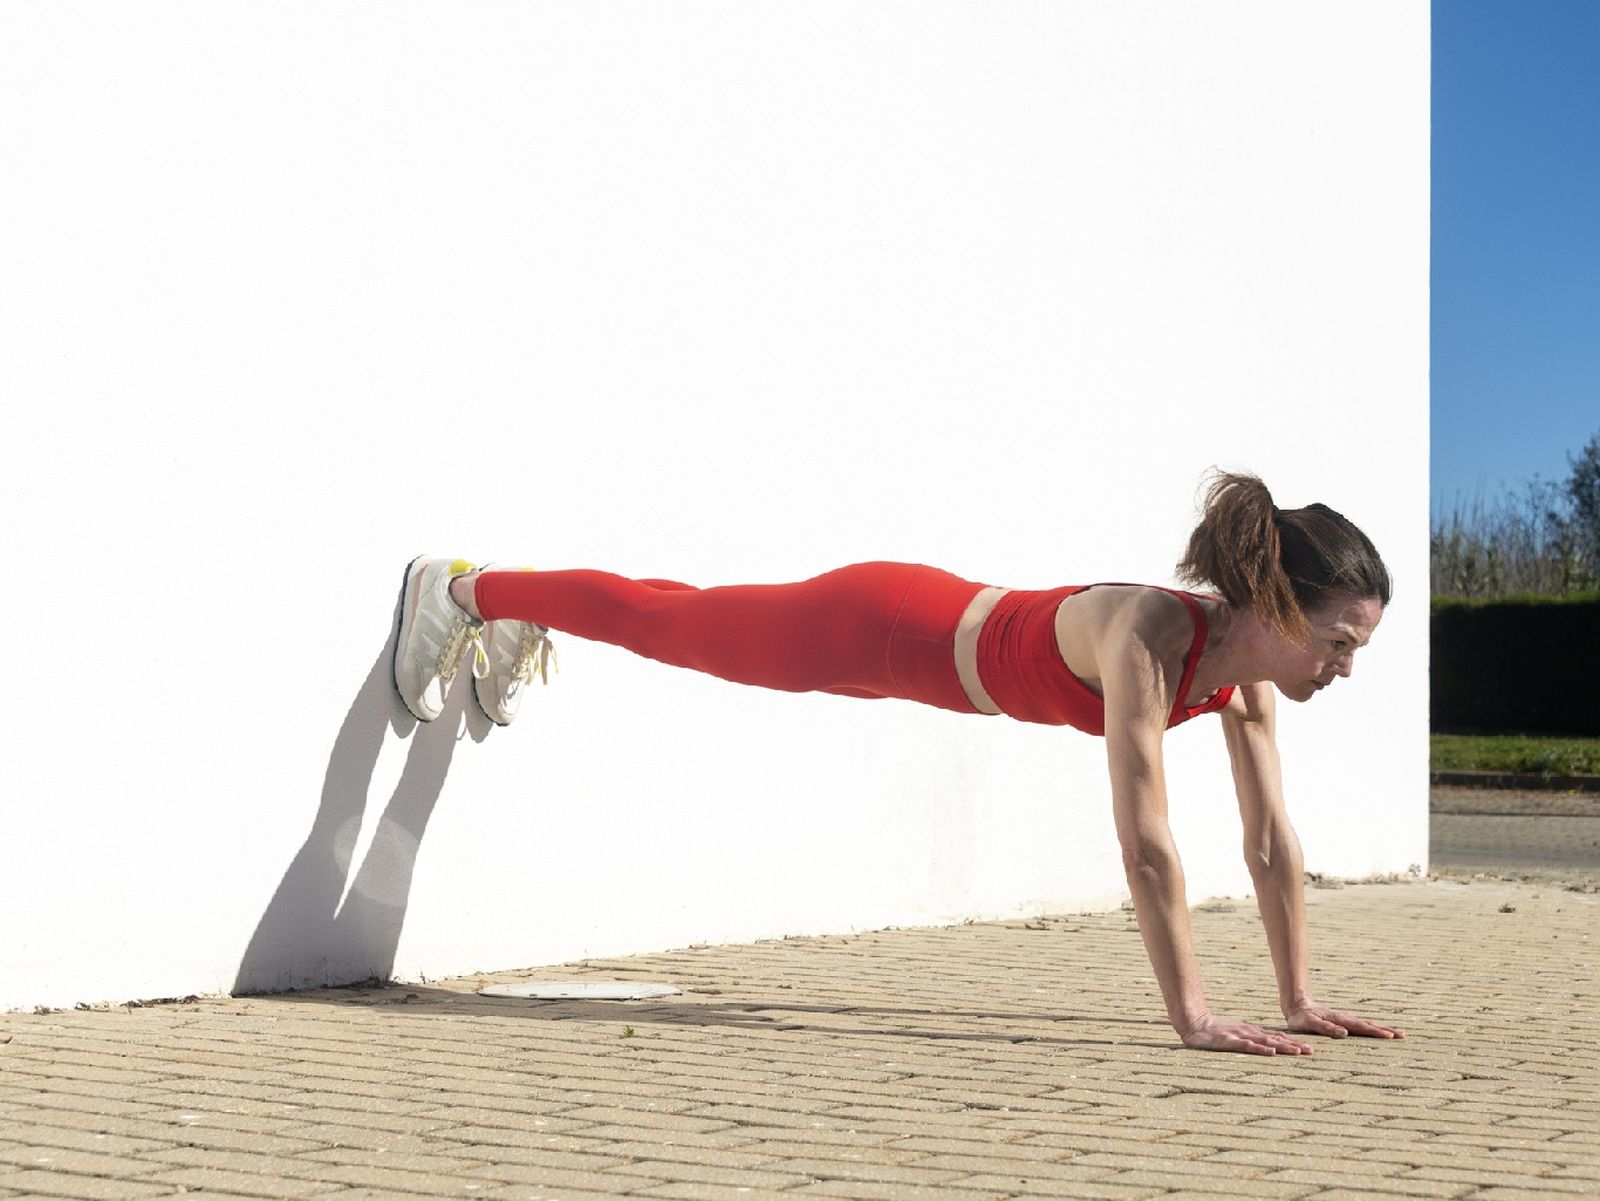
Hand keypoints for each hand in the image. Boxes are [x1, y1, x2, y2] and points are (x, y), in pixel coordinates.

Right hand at [1179, 1013, 1313, 1055]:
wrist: (1195, 1024)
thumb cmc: (1217, 1031)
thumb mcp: (1238, 1034)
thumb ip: (1252, 1040)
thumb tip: (1269, 1047)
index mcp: (1253, 1031)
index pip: (1277, 1036)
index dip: (1293, 1041)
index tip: (1309, 1048)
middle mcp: (1250, 1032)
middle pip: (1276, 1039)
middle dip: (1294, 1045)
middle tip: (1311, 1051)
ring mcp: (1241, 1036)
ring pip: (1266, 1042)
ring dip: (1283, 1047)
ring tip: (1297, 1052)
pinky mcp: (1230, 1041)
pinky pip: (1247, 1046)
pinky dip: (1260, 1049)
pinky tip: (1270, 1052)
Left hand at [1285, 1002, 1405, 1040]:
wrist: (1298, 1007)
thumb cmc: (1302, 1019)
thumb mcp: (1310, 1024)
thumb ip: (1325, 1028)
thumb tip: (1344, 1034)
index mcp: (1341, 1020)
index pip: (1361, 1027)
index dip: (1375, 1032)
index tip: (1390, 1036)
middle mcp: (1346, 1019)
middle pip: (1369, 1025)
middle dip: (1386, 1030)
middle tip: (1403, 1035)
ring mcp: (1347, 1020)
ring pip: (1368, 1024)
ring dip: (1383, 1029)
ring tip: (1399, 1034)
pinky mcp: (1346, 1022)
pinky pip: (1363, 1026)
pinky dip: (1375, 1029)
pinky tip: (1382, 1032)